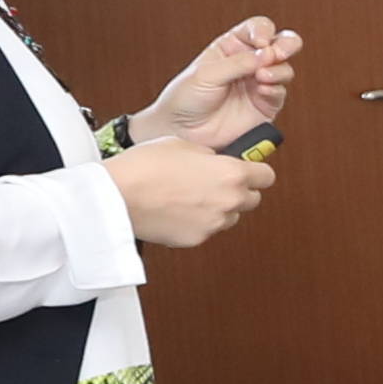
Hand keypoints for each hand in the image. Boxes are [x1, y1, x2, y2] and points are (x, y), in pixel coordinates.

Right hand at [107, 135, 274, 248]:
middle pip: (252, 200)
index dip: (256, 173)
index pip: (266, 177)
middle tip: (214, 183)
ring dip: (218, 208)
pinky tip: (175, 210)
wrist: (116, 195)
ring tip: (189, 197)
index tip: (249, 172)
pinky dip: (197, 222)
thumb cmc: (144, 167)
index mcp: (232, 174)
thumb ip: (209, 155)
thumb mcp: (183, 144)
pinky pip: (205, 229)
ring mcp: (213, 223)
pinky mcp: (196, 239)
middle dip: (238, 191)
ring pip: (229, 217)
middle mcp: (229, 201)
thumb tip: (215, 161)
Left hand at [146, 19, 300, 149]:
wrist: (182, 131)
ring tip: (262, 77)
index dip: (263, 31)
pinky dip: (275, 89)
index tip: (260, 42)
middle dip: (287, 44)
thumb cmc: (185, 98)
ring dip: (278, 70)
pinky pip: (280, 93)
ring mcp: (258, 84)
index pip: (257, 28)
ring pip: (284, 69)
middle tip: (280, 52)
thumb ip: (238, 63)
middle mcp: (249, 63)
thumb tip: (267, 54)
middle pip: (281, 44)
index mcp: (231, 47)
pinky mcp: (265, 106)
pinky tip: (262, 91)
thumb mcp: (206, 74)